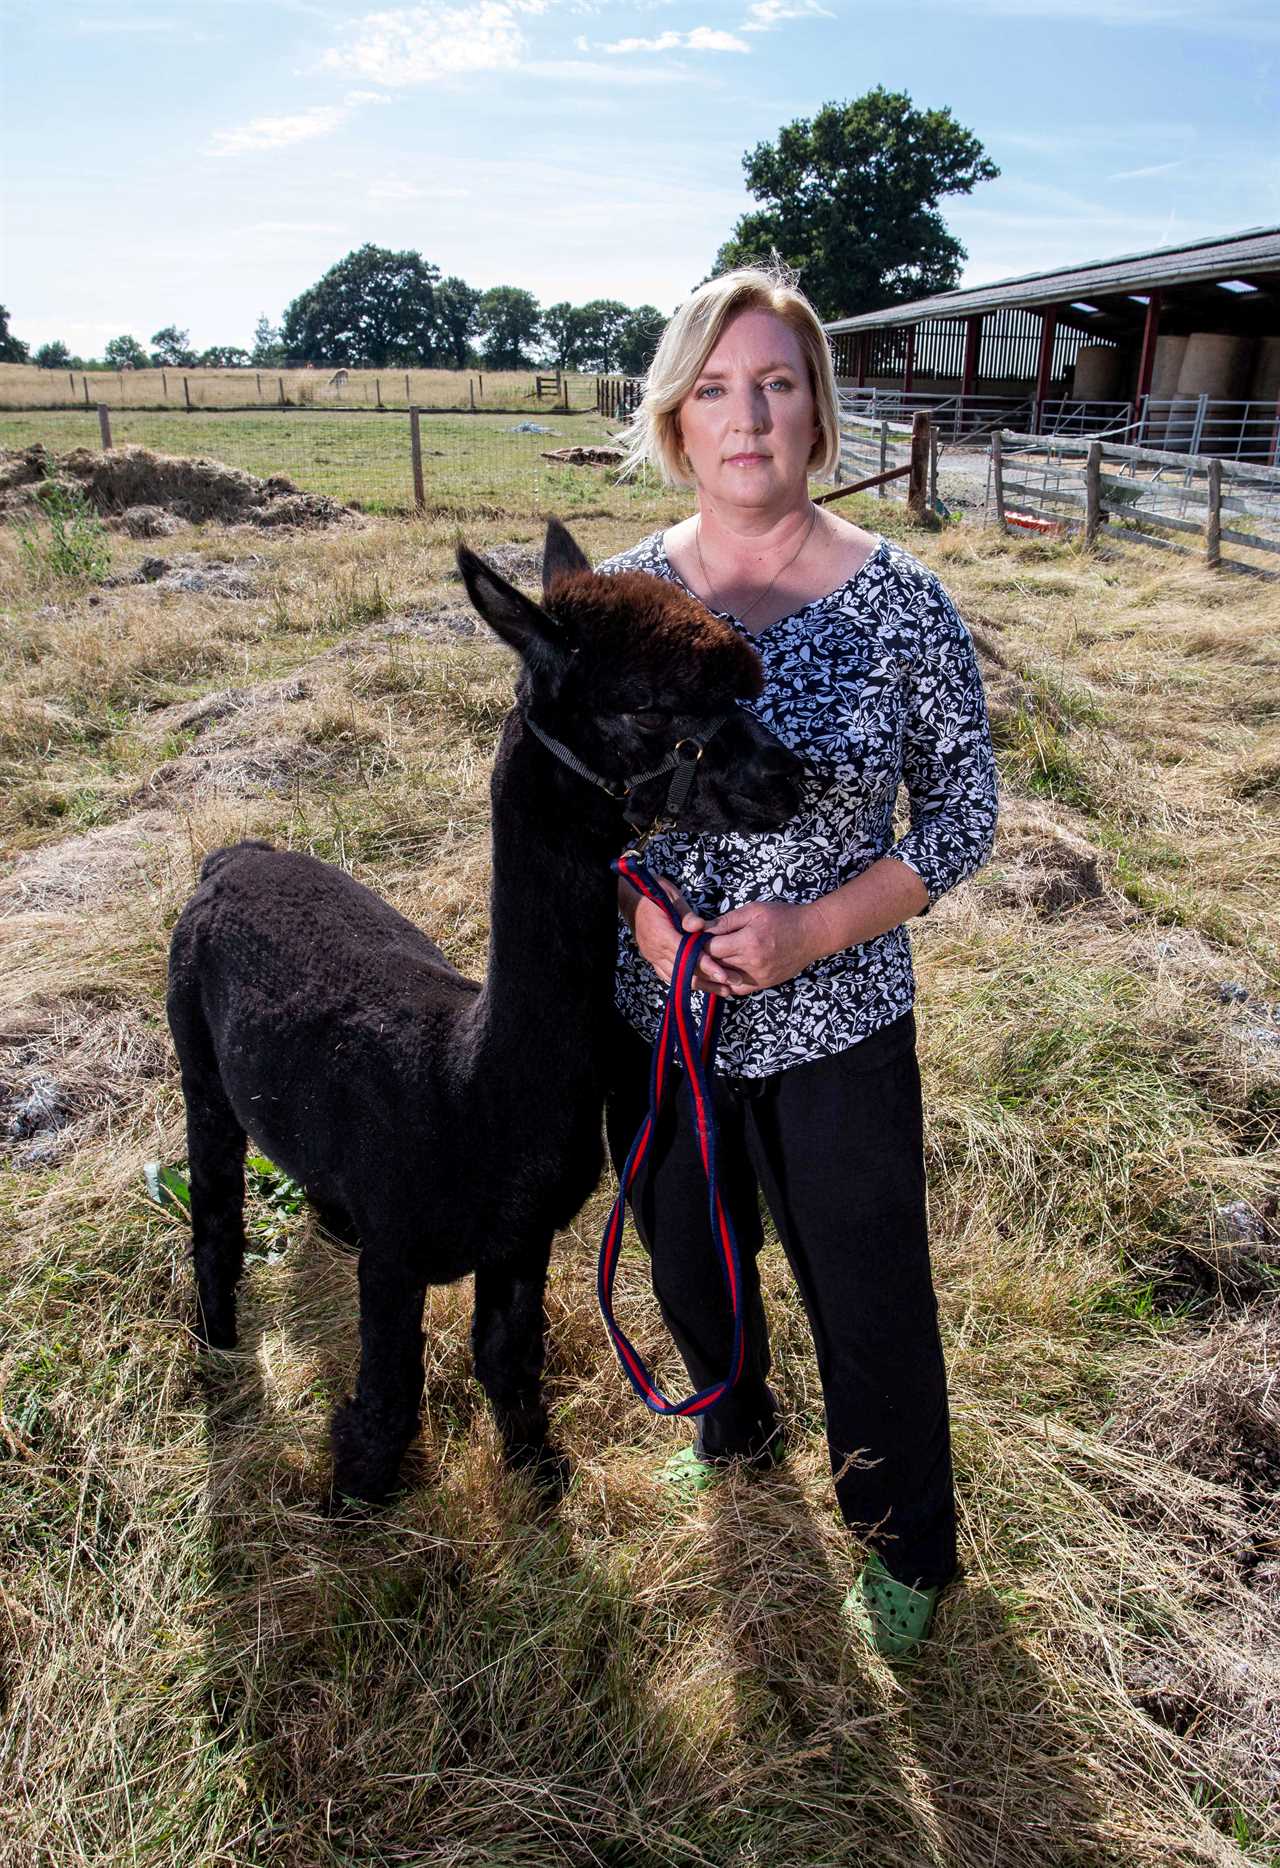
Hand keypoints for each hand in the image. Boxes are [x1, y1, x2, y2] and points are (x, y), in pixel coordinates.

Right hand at [625, 876, 738, 997]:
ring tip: (723, 990)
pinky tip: (701, 986)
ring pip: (678, 979)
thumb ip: (686, 914)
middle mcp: (656, 951)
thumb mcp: (670, 896)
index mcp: (662, 935)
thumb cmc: (652, 893)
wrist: (630, 899)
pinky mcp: (652, 958)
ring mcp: (652, 956)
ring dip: (702, 986)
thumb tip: (701, 926)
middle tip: (733, 985)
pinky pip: (668, 976)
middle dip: (710, 981)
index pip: (687, 956)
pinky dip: (685, 982)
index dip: (706, 966)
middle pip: (685, 973)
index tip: (724, 975)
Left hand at [700, 899, 826, 994]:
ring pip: (723, 978)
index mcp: (748, 941)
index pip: (710, 948)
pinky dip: (727, 982)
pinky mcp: (764, 984)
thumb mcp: (754, 910)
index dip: (699, 943)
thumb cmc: (783, 917)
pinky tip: (721, 973)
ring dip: (712, 971)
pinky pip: (738, 989)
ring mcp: (759, 977)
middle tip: (694, 950)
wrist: (812, 934)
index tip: (695, 937)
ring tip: (705, 961)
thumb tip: (701, 928)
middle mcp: (752, 963)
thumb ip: (726, 920)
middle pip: (715, 965)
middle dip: (703, 957)